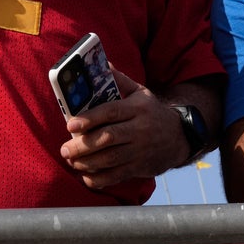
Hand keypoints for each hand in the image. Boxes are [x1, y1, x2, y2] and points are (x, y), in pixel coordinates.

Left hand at [59, 67, 186, 188]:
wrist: (179, 137)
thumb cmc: (151, 112)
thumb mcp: (140, 93)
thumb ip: (119, 81)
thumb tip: (101, 64)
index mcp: (137, 108)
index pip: (111, 112)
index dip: (89, 119)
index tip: (70, 125)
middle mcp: (140, 129)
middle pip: (108, 138)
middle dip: (83, 145)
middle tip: (64, 149)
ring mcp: (141, 150)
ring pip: (110, 159)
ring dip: (87, 162)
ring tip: (72, 161)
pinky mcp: (140, 167)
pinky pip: (117, 176)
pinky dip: (99, 178)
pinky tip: (86, 176)